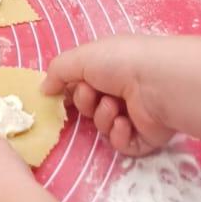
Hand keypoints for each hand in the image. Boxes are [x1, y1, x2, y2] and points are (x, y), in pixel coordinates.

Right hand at [43, 34, 181, 156]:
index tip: (58, 95)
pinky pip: (121, 144)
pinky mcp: (145, 136)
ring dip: (103, 117)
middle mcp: (119, 90)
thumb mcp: (80, 58)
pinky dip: (118, 134)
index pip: (80, 85)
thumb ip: (57, 71)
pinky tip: (124, 123)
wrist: (157, 83)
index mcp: (107, 68)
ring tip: (115, 107)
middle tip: (94, 94)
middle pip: (88, 107)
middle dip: (85, 102)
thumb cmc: (119, 62)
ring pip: (103, 126)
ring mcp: (133, 114)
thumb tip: (43, 90)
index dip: (69, 92)